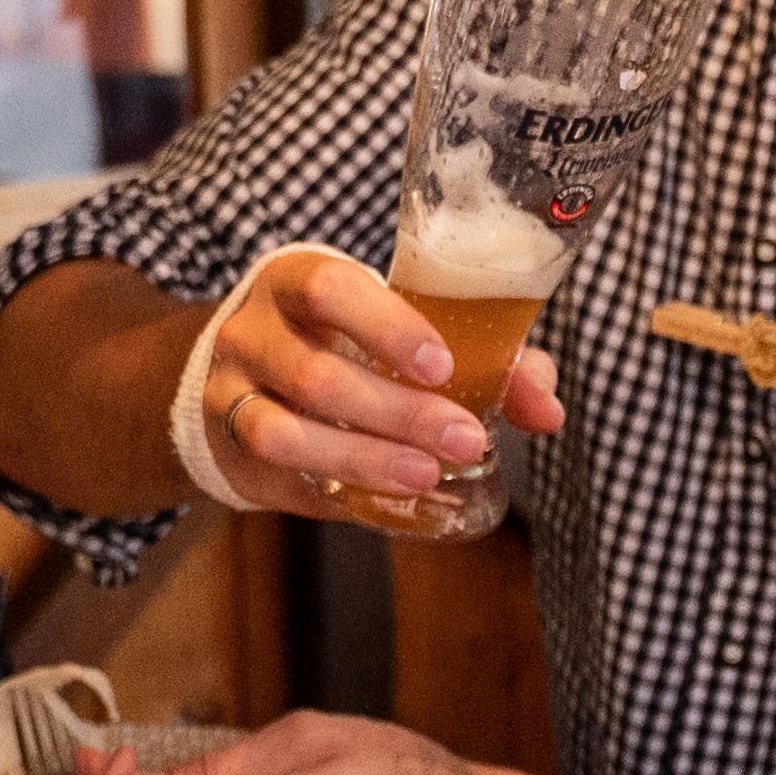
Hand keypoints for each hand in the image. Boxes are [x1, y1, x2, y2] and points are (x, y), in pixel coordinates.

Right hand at [171, 245, 565, 524]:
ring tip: (425, 475)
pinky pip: (275, 474)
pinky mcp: (227, 449)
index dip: (387, 327)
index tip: (442, 366)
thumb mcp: (398, 330)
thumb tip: (548, 408)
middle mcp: (252, 331)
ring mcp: (227, 391)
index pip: (330, 288)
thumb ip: (481, 359)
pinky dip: (334, 486)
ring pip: (282, 431)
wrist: (247, 373)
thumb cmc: (344, 340)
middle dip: (398, 413)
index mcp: (297, 280)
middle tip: (464, 439)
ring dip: (362, 458)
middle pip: (315, 374)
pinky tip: (384, 494)